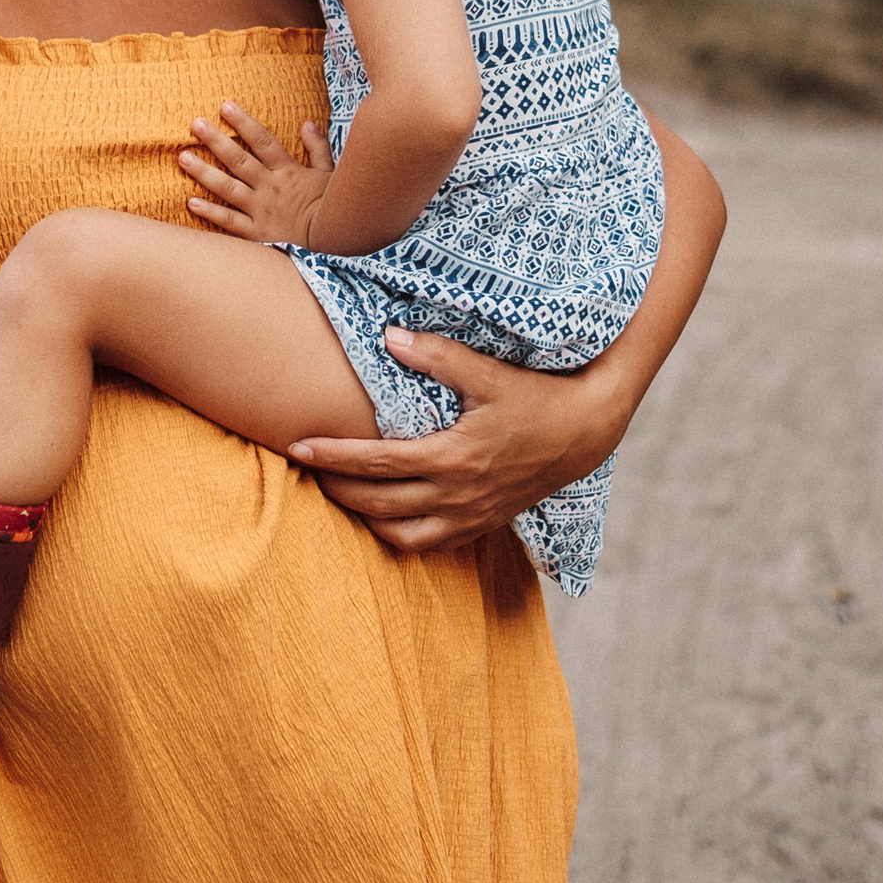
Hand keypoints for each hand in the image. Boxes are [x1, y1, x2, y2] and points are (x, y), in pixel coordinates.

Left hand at [178, 101, 332, 245]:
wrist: (336, 241)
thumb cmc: (335, 206)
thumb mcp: (331, 173)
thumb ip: (318, 148)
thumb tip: (308, 124)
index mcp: (288, 171)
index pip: (262, 141)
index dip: (243, 122)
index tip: (224, 106)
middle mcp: (271, 187)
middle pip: (239, 160)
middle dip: (216, 141)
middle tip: (195, 124)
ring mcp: (262, 210)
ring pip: (228, 188)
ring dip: (204, 173)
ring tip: (183, 157)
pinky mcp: (258, 233)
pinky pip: (231, 222)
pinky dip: (211, 213)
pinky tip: (191, 202)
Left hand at [287, 327, 627, 552]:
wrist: (585, 434)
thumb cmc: (537, 398)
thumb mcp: (489, 373)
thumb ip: (436, 356)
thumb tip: (387, 337)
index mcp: (453, 458)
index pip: (376, 462)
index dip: (332, 455)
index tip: (297, 446)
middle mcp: (456, 495)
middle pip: (376, 503)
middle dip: (335, 487)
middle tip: (306, 469)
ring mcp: (469, 517)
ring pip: (398, 535)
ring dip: (362, 517)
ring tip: (338, 492)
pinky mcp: (481, 525)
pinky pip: (428, 544)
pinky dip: (397, 534)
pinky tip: (382, 515)